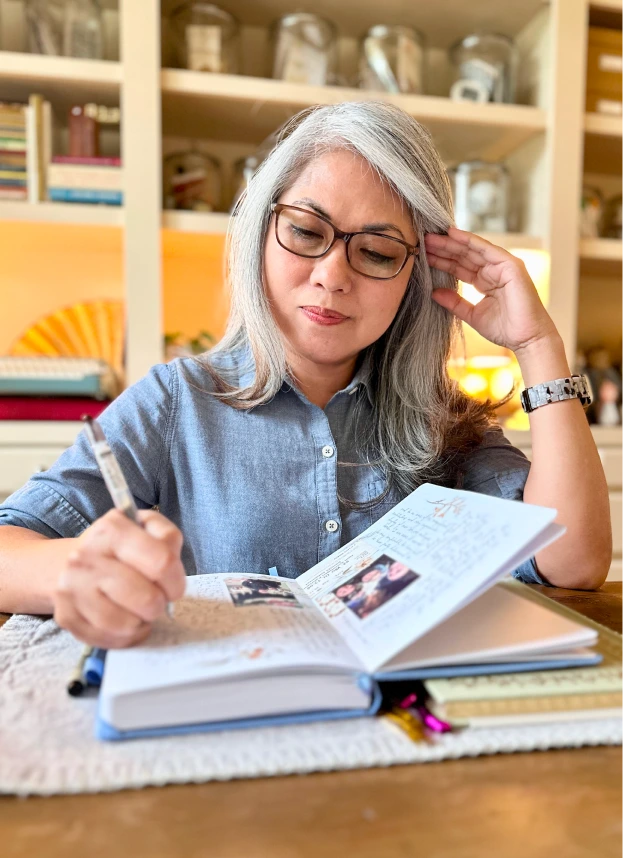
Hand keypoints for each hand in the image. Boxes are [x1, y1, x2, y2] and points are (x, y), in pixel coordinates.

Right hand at [53, 509, 185, 648]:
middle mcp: (86, 557)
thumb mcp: (146, 527)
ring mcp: (72, 588)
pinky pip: (109, 639)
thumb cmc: (119, 547)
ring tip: (138, 609)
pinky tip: (125, 620)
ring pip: (128, 625)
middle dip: (159, 604)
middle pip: (148, 599)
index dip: (176, 581)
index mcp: (112, 529)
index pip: (162, 563)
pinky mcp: (66, 616)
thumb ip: (167, 538)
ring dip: (141, 621)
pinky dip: (125, 636)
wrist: (71, 562)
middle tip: (155, 598)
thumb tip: (171, 569)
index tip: (173, 586)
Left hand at [425, 227, 557, 353]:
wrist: (526, 339)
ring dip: (451, 242)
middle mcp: (494, 270)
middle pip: (464, 256)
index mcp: (486, 281)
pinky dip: (469, 240)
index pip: (460, 267)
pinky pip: (486, 249)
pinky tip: (452, 234)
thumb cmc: (505, 330)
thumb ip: (454, 302)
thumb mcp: (472, 315)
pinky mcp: (510, 265)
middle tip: (422, 240)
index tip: (423, 255)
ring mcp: (503, 266)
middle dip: (443, 248)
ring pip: (472, 250)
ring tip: (431, 237)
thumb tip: (434, 292)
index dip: (442, 260)